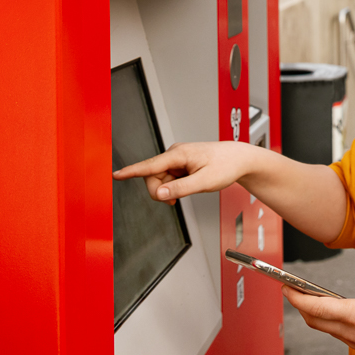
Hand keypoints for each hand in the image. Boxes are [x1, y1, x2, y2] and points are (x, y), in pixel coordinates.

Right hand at [113, 140, 258, 203]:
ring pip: (160, 180)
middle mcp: (175, 154)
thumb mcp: (204, 182)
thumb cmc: (226, 165)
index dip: (131, 171)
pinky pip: (169, 179)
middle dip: (160, 191)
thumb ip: (180, 189)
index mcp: (179, 154)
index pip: (149, 165)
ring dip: (169, 190)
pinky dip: (174, 187)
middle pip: (153, 177)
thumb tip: (159, 194)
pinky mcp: (181, 164)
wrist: (239, 159)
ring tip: (188, 190)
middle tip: (176, 200)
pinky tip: (186, 187)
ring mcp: (178, 159)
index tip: (115, 175)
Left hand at [283, 263, 354, 354]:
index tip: (285, 287)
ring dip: (322, 311)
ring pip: (328, 326)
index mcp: (352, 316)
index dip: (296, 296)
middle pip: (314, 319)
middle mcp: (349, 332)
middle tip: (296, 291)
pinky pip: (344, 331)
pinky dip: (340, 318)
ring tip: (329, 295)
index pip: (313, 306)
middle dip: (302, 305)